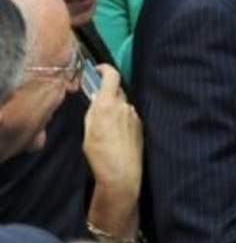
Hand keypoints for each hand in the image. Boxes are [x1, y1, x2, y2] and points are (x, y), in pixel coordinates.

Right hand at [84, 65, 141, 238]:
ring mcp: (135, 116)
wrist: (122, 173)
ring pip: (123, 106)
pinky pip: (129, 118)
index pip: (112, 75)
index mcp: (109, 104)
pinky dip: (122, 121)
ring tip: (105, 128)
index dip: (105, 69)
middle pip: (117, 92)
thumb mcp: (88, 130)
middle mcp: (125, 106)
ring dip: (115, 110)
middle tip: (97, 105)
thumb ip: (94, 111)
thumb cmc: (100, 154)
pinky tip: (116, 136)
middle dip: (107, 94)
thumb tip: (98, 99)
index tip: (98, 69)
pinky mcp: (141, 127)